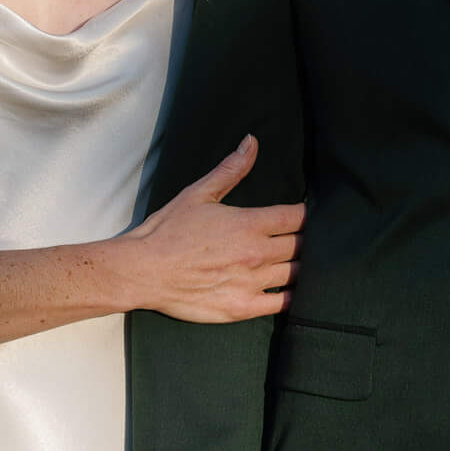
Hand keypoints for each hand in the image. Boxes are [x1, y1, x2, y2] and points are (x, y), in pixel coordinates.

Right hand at [110, 135, 302, 323]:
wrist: (143, 271)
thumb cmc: (168, 231)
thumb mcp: (199, 193)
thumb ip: (231, 169)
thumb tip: (252, 142)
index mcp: (249, 223)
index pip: (297, 217)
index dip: (306, 214)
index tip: (305, 214)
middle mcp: (256, 253)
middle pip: (301, 245)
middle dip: (305, 240)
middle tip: (303, 238)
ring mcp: (252, 283)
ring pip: (296, 274)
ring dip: (301, 266)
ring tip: (300, 261)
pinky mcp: (243, 308)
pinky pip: (282, 304)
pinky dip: (292, 296)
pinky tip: (292, 289)